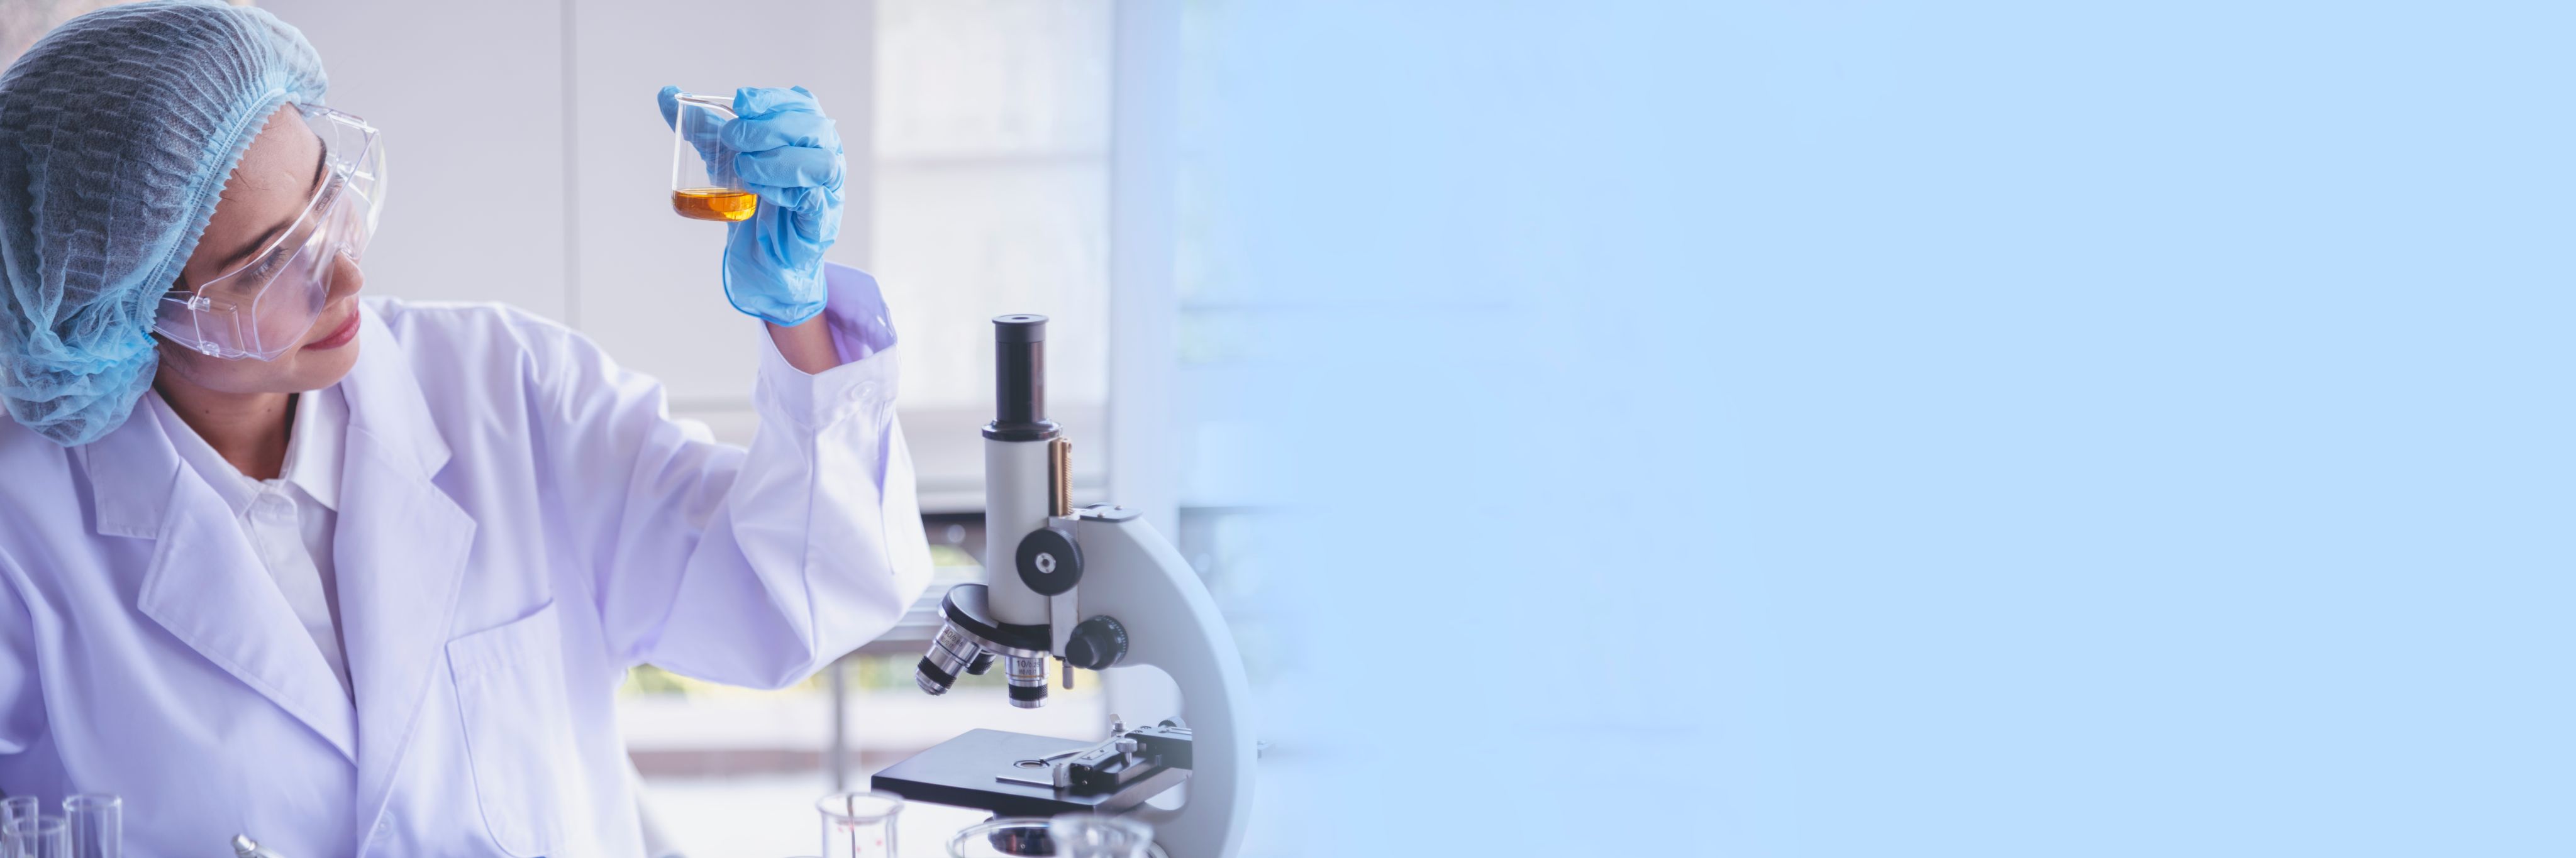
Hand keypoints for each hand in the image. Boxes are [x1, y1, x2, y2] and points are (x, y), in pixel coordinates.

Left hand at [657, 85, 843, 325]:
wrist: (763, 250)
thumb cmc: (752, 195)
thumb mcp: (722, 155)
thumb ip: (698, 126)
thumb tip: (665, 93)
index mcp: (804, 130)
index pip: (799, 102)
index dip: (772, 99)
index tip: (741, 103)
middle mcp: (824, 153)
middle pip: (813, 127)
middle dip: (768, 129)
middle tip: (731, 140)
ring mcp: (828, 187)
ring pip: (820, 163)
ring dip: (778, 163)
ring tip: (744, 171)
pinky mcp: (823, 219)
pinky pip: (814, 201)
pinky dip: (786, 195)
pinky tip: (763, 195)